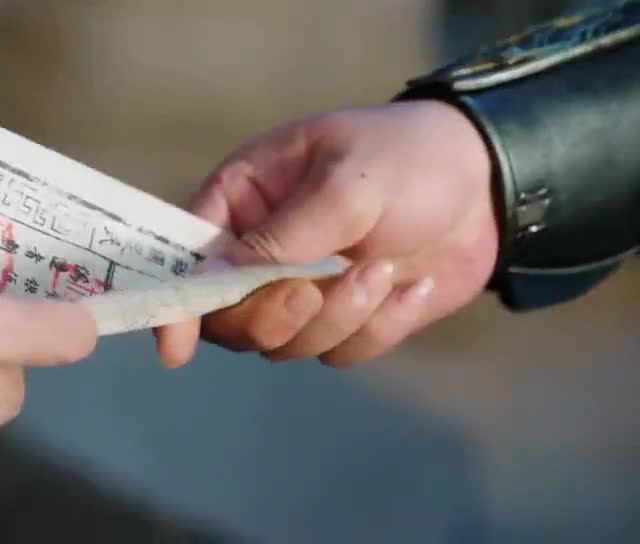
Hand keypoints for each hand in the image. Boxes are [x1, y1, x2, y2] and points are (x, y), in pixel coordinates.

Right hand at [153, 100, 498, 367]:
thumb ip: (282, 234)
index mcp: (243, 201)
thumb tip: (215, 278)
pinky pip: (339, 352)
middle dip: (271, 316)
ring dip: (337, 318)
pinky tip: (410, 288)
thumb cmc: (407, 156)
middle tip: (314, 294)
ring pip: (285, 343)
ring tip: (383, 273)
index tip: (175, 348)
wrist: (490, 181)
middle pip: (230, 318)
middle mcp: (260, 251)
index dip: (175, 304)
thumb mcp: (346, 181)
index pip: (188, 259)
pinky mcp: (347, 318)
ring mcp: (303, 289)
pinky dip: (377, 328)